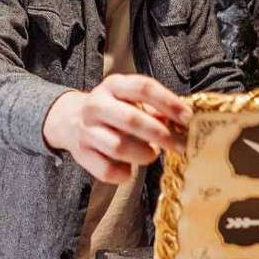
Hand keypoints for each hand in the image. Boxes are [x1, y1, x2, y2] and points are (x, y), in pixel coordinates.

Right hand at [42, 74, 191, 183]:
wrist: (70, 120)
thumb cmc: (113, 110)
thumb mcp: (130, 99)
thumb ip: (155, 108)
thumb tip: (183, 121)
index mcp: (113, 85)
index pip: (143, 87)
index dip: (168, 102)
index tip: (188, 118)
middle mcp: (96, 104)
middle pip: (131, 119)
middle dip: (160, 134)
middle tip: (179, 145)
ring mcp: (86, 130)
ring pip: (118, 147)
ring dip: (143, 154)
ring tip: (151, 154)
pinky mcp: (81, 154)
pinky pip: (107, 170)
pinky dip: (124, 174)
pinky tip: (130, 169)